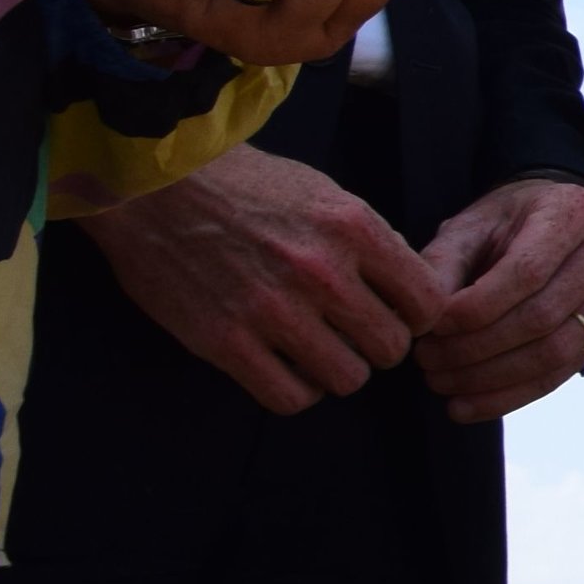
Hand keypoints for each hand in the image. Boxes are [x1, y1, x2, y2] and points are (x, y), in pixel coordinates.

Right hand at [76, 143, 448, 412]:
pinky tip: (284, 368)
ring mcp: (272, 310)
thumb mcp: (324, 192)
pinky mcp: (224, 341)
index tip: (396, 315)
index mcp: (353, 229)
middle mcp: (321, 272)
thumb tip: (410, 285)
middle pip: (392, 347)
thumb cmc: (245, 186)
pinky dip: (296, 391)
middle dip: (378, 347)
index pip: (428, 302)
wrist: (156, 185)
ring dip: (337, 372)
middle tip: (353, 336)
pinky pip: (289, 398)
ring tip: (318, 352)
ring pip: (347, 379)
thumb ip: (370, 241)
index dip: (417, 317)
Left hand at [409, 175, 583, 423]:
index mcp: (573, 213)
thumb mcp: (471, 224)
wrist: (559, 222)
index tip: (431, 327)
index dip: (476, 308)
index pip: (527, 273)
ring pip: (553, 354)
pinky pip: (558, 375)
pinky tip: (467, 405)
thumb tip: (425, 318)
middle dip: (476, 349)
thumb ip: (444, 263)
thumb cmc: (509, 221)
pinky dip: (509, 396)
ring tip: (441, 382)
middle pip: (541, 318)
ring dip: (489, 378)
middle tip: (426, 361)